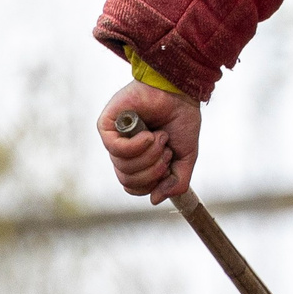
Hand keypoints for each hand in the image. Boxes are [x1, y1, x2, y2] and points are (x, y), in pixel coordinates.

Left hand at [97, 81, 200, 203]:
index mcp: (138, 160)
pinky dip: (136, 146)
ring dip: (149, 155)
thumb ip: (175, 183)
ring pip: (123, 166)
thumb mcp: (185, 159)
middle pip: (128, 180)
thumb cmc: (181, 121)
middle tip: (165, 150)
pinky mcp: (107, 125)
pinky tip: (148, 134)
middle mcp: (124, 152)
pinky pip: (116, 149)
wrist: (179, 93)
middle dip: (153, 170)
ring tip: (159, 136)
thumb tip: (154, 200)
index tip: (168, 165)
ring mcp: (114, 138)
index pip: (134, 187)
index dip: (152, 183)